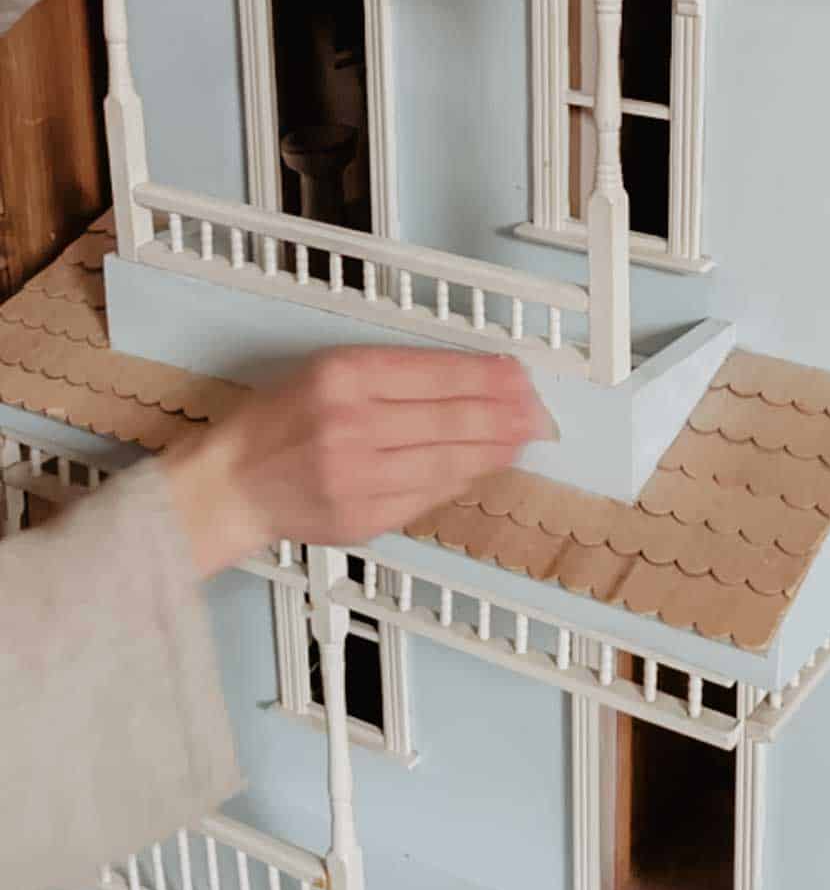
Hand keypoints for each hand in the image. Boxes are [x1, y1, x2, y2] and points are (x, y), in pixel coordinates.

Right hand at [163, 346, 556, 577]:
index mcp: (343, 376)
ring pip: (448, 460)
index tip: (519, 374)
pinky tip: (483, 467)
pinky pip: (428, 496)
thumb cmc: (278, 422)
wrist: (231, 484)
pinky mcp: (363, 518)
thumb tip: (474, 377)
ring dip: (495, 449)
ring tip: (524, 437)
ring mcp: (358, 477)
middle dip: (505, 414)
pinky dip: (461, 480)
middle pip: (451, 418)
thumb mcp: (328, 371)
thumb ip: (396, 374)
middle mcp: (352, 425)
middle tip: (539, 410)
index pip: (437, 373)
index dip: (487, 376)